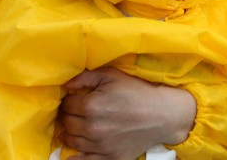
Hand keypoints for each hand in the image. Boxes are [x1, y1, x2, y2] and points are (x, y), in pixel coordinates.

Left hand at [59, 67, 194, 159]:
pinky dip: (75, 158)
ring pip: (72, 141)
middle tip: (74, 113)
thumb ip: (85, 77)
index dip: (69, 101)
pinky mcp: (110, 158)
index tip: (73, 100)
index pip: (67, 105)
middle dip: (68, 116)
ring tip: (74, 128)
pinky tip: (71, 155)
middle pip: (67, 123)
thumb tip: (65, 84)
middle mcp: (92, 127)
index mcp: (91, 105)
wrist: (161, 114)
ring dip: (69, 134)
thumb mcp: (111, 76)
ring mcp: (100, 146)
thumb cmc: (136, 92)